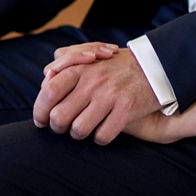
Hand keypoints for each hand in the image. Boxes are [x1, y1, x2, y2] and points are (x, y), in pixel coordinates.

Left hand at [34, 49, 161, 143]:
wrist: (156, 66)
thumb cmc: (118, 65)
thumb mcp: (90, 56)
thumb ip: (65, 62)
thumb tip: (46, 77)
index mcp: (80, 68)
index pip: (48, 92)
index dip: (40, 111)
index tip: (42, 121)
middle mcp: (93, 82)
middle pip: (59, 117)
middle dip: (59, 128)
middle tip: (65, 126)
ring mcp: (110, 96)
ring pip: (79, 130)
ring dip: (79, 134)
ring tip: (86, 128)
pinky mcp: (126, 110)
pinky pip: (102, 136)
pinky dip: (101, 138)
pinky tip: (104, 130)